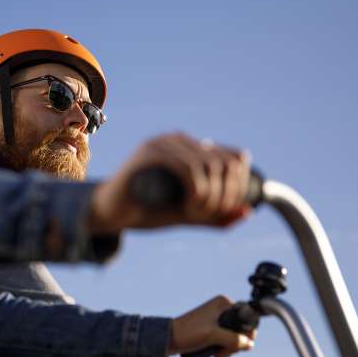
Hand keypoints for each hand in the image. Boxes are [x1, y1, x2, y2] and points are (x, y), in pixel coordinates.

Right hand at [88, 132, 250, 233]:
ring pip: (207, 166)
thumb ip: (214, 215)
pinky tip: (186, 207)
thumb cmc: (146, 211)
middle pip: (224, 163)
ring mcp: (161, 144)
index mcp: (189, 147)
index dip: (237, 188)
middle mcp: (177, 139)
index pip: (233, 158)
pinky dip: (195, 191)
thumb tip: (247, 212)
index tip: (222, 211)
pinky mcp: (148, 154)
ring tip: (192, 214)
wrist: (110, 213)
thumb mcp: (187, 215)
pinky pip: (186, 168)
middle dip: (223, 195)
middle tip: (205, 216)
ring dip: (208, 197)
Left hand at [168, 296, 255, 356]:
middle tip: (222, 352)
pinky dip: (224, 348)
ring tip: (216, 354)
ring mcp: (217, 318)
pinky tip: (215, 354)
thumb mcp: (213, 335)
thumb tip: (250, 343)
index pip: (246, 318)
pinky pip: (226, 339)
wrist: (168, 339)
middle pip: (241, 329)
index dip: (246, 334)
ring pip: (234, 336)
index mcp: (223, 303)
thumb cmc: (188, 333)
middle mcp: (221, 308)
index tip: (237, 346)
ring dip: (229, 348)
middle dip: (235, 344)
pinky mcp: (212, 328)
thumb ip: (233, 339)